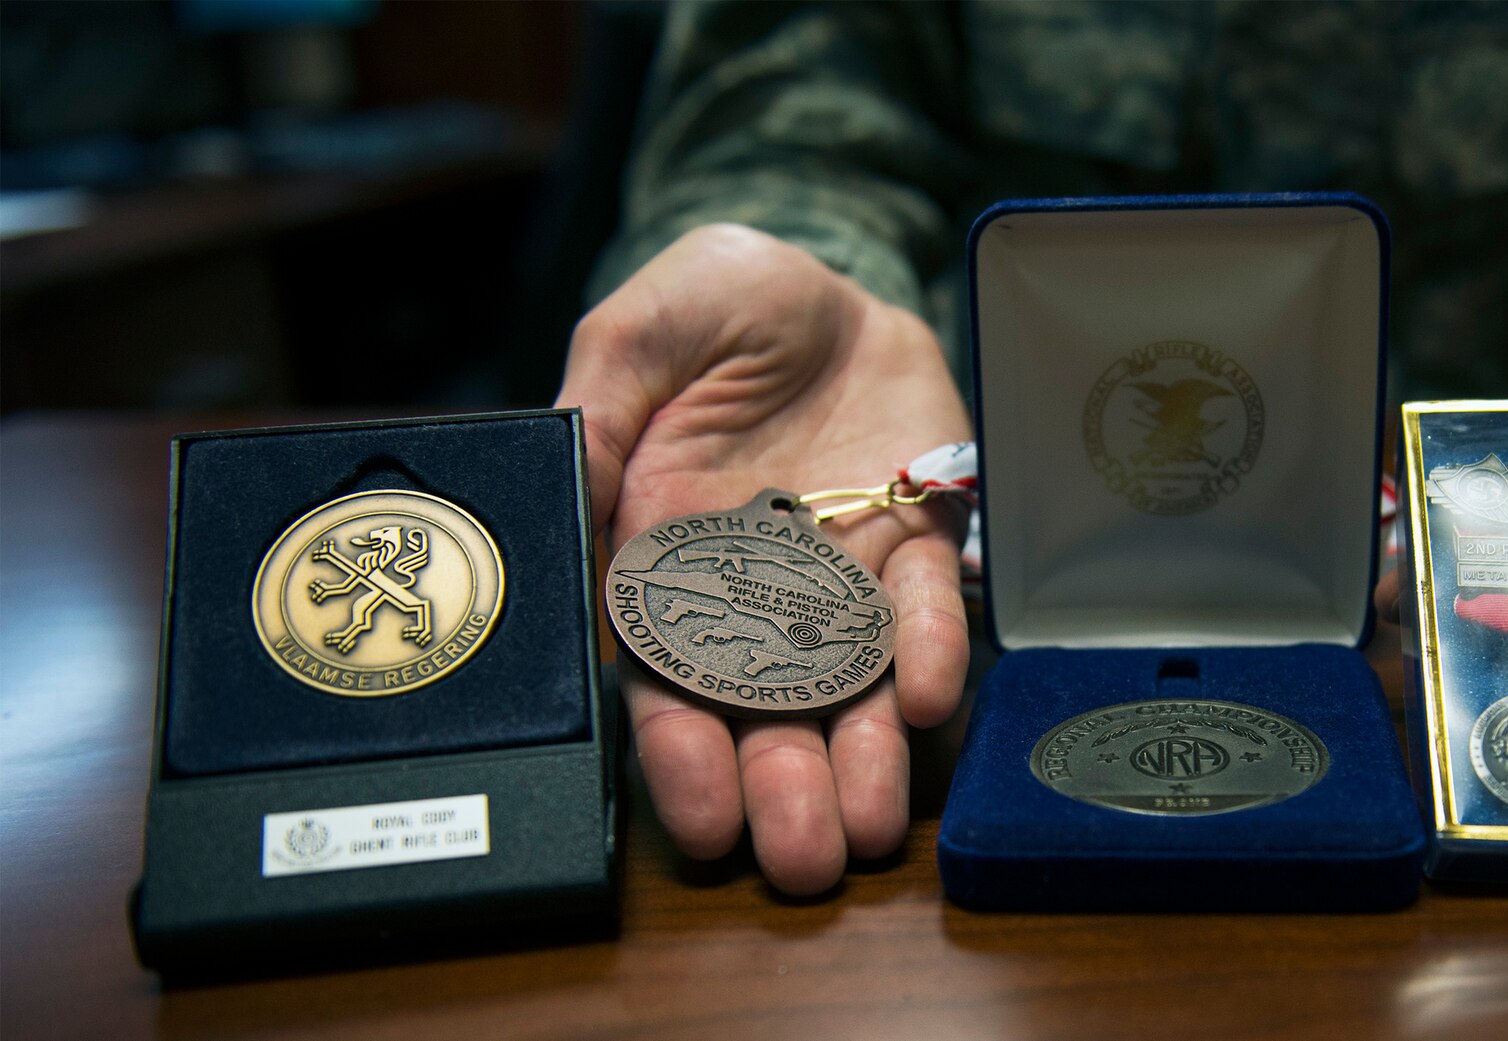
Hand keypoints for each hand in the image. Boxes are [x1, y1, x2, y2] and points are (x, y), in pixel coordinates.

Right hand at [557, 224, 972, 894]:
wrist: (824, 279)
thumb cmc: (714, 309)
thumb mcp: (636, 337)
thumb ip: (600, 410)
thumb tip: (572, 488)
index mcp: (665, 557)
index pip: (670, 682)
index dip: (684, 758)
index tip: (706, 823)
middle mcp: (756, 589)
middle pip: (768, 712)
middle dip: (784, 791)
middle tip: (801, 862)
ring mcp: (844, 571)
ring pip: (854, 684)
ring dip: (863, 759)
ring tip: (868, 829)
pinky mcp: (920, 536)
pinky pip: (931, 603)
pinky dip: (928, 648)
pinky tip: (925, 695)